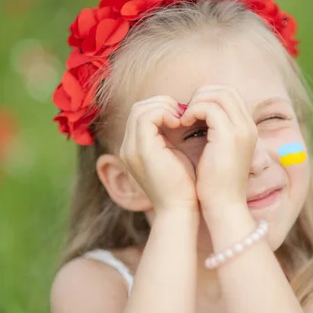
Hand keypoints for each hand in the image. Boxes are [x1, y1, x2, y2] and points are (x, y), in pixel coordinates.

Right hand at [119, 95, 196, 213]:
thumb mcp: (175, 156)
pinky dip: (164, 113)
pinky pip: (147, 116)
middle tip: (184, 112)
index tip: (183, 115)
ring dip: (164, 106)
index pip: (142, 114)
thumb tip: (183, 116)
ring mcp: (131, 149)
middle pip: (139, 108)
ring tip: (182, 117)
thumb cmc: (184, 186)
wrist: (179, 209)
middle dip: (163, 103)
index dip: (162, 107)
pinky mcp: (141, 150)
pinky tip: (180, 122)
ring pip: (141, 109)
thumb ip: (171, 137)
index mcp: (135, 149)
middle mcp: (128, 148)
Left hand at [180, 85, 257, 210]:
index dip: (207, 98)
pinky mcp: (229, 135)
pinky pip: (209, 107)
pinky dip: (192, 111)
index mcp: (246, 129)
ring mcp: (241, 129)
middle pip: (225, 90)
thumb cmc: (215, 185)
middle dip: (201, 95)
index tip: (190, 113)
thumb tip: (194, 118)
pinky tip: (182, 124)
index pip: (229, 96)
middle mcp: (248, 126)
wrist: (223, 206)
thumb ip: (212, 134)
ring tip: (182, 118)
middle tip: (184, 112)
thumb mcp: (216, 153)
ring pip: (218, 94)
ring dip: (195, 102)